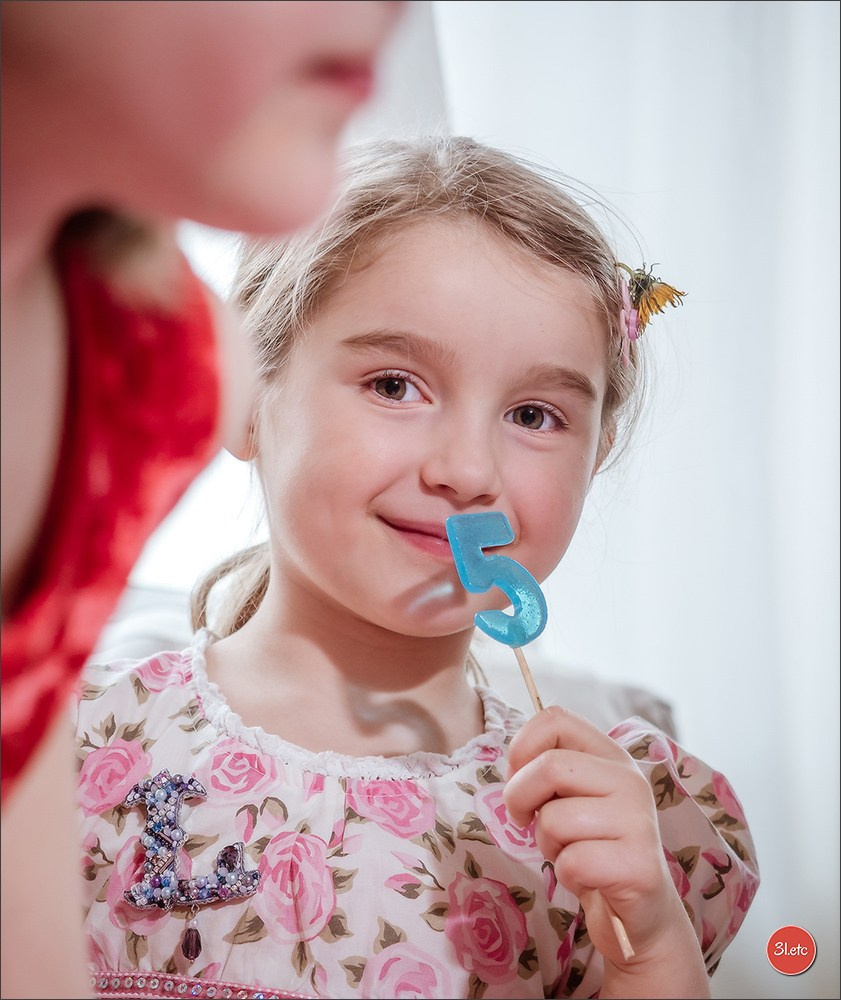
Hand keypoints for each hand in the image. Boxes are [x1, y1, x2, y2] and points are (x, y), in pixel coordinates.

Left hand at [503, 706, 708, 993]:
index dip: (522, 746)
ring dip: (547, 843)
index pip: (556, 719)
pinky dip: (566, 874)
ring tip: (571, 851)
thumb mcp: (573, 796)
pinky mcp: (638, 866)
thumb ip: (549, 769)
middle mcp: (630, 780)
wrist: (638, 910)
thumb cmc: (594, 845)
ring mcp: (638, 821)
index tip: (517, 777)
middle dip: (520, 798)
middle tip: (526, 820)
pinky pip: (571, 862)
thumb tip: (514, 762)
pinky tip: (588, 877)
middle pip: (549, 766)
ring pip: (555, 819)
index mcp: (611, 755)